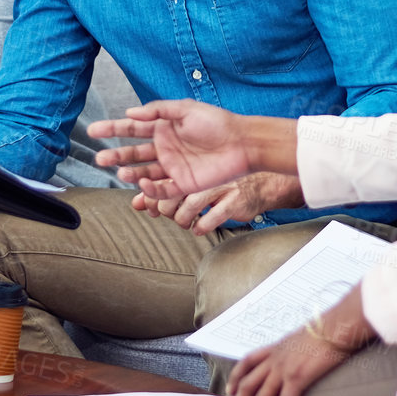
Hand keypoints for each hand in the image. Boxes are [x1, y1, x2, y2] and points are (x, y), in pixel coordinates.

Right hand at [91, 100, 253, 199]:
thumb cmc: (218, 123)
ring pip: (143, 172)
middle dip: (115, 155)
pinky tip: (144, 183)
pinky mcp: (183, 184)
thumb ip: (158, 110)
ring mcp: (173, 167)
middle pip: (133, 153)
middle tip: (99, 158)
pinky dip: (151, 188)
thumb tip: (130, 112)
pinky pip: (161, 189)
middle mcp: (165, 148)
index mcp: (164, 128)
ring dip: (130, 173)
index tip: (93, 131)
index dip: (112, 129)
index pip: (132, 128)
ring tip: (120, 172)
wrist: (244, 144)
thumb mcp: (186, 109)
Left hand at [128, 172, 303, 234]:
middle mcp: (204, 175)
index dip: (151, 197)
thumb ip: (162, 193)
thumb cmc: (221, 183)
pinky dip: (202, 227)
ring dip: (183, 220)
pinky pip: (214, 216)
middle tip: (170, 216)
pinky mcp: (234, 199)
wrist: (260, 183)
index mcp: (191, 167)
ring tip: (185, 223)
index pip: (162, 181)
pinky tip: (199, 229)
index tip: (151, 209)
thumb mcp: (193, 185)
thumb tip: (136, 204)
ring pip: (191, 206)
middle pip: (173, 194)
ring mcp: (220, 187)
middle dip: (166, 210)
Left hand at [229, 285, 373, 395]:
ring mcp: (283, 368)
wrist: (340, 324)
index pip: (247, 361)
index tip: (230, 392)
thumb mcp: (307, 337)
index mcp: (276, 348)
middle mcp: (275, 358)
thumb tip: (306, 358)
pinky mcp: (297, 378)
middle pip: (247, 387)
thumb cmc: (332, 329)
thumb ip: (299, 350)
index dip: (235, 377)